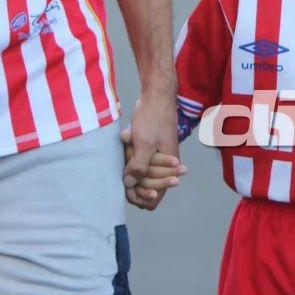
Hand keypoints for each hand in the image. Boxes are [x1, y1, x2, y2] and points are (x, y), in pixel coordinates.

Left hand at [121, 84, 179, 209]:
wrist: (156, 96)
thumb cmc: (154, 118)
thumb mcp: (145, 143)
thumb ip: (139, 166)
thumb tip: (129, 184)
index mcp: (168, 168)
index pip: (156, 197)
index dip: (142, 198)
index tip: (131, 189)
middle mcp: (163, 166)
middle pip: (146, 188)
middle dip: (134, 181)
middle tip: (125, 171)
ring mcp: (155, 158)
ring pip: (139, 175)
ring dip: (130, 166)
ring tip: (128, 147)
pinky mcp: (147, 149)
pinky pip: (135, 160)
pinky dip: (129, 155)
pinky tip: (127, 137)